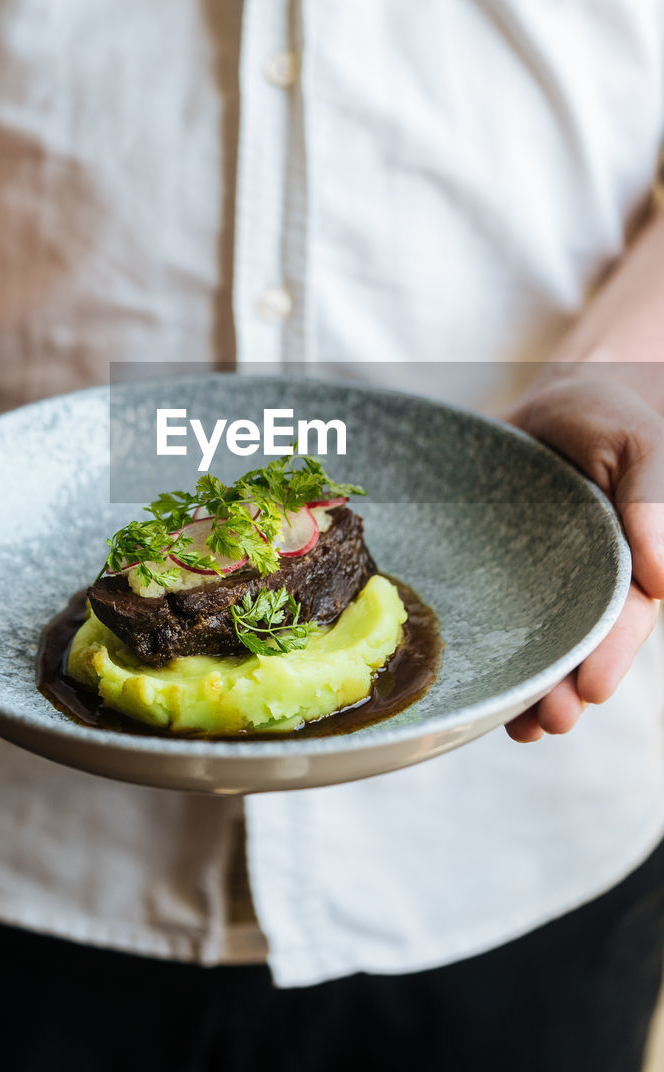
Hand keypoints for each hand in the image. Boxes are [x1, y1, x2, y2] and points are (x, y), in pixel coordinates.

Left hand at [502, 371, 663, 740]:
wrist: (544, 399)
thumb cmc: (606, 418)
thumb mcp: (639, 445)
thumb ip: (654, 501)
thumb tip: (663, 577)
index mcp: (627, 562)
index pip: (625, 617)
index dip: (612, 653)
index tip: (595, 686)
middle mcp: (582, 583)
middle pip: (578, 646)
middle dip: (567, 688)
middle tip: (553, 720)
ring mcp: (535, 584)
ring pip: (534, 646)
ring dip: (530, 691)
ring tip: (522, 726)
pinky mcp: (489, 575)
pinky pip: (488, 621)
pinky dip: (486, 659)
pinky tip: (481, 697)